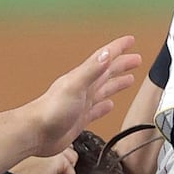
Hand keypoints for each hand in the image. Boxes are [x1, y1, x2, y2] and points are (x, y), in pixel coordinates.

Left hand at [27, 37, 141, 157]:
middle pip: (107, 72)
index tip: (130, 40)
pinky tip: (110, 105)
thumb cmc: (51, 110)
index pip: (104, 58)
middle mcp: (83, 88)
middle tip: (136, 59)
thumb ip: (91, 70)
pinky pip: (97, 109)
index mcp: (83, 78)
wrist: (37, 132)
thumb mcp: (74, 85)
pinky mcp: (80, 119)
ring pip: (104, 89)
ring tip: (129, 79)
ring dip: (117, 82)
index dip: (118, 48)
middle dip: (122, 64)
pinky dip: (106, 106)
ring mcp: (82, 103)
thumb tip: (107, 54)